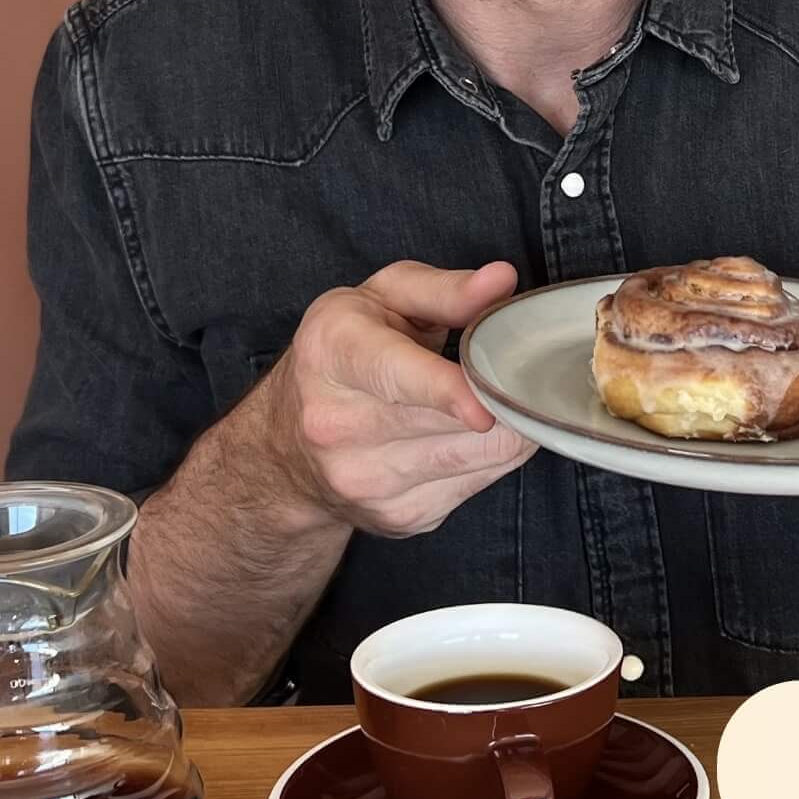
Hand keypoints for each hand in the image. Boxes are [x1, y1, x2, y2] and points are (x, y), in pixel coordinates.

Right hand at [251, 260, 534, 538]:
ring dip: (505, 426)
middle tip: (516, 369)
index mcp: (333, 352)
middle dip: (503, 394)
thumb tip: (500, 281)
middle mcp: (338, 423)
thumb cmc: (340, 356)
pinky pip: (481, 484)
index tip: (483, 406)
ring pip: (481, 456)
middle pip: (454, 423)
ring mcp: (367, 481)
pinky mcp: (399, 517)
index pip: (394, 376)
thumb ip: (443, 289)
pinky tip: (462, 435)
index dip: (446, 391)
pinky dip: (490, 456)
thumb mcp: (380, 300)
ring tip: (487, 398)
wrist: (283, 448)